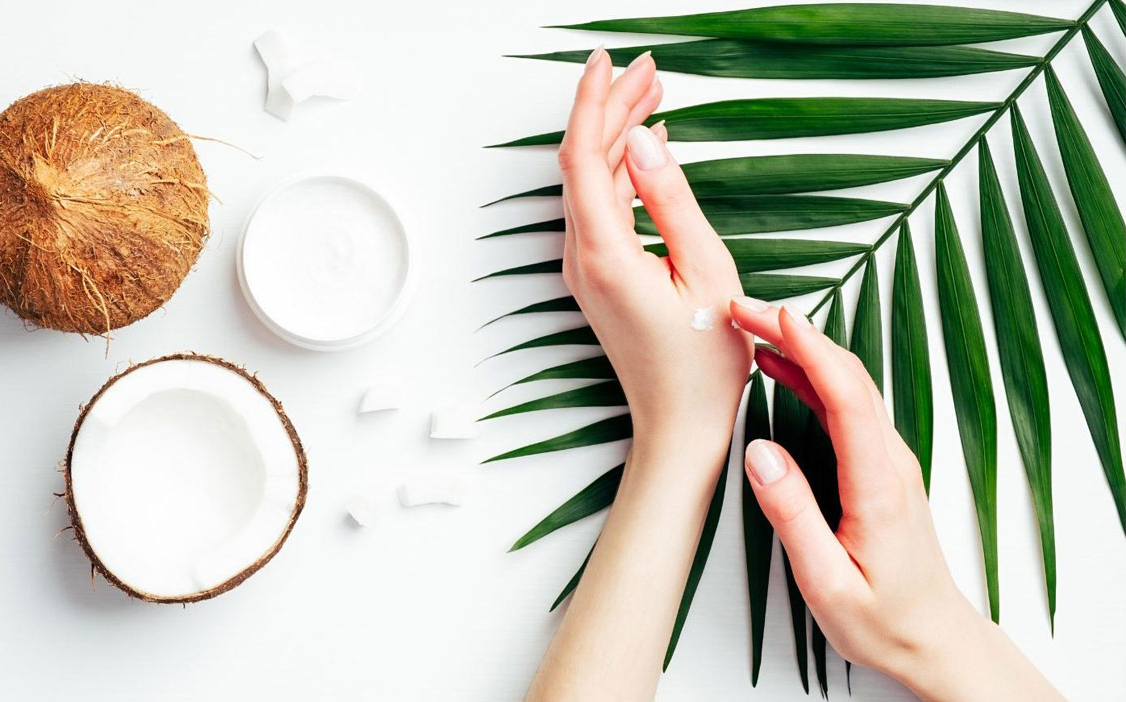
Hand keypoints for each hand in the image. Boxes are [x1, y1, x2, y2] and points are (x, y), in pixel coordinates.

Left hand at [559, 47, 752, 452]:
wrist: (680, 426)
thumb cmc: (703, 364)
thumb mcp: (705, 274)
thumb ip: (673, 203)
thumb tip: (648, 141)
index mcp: (605, 255)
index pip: (584, 158)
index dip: (593, 102)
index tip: (609, 60)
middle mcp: (583, 259)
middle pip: (584, 163)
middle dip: (611, 108)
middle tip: (647, 67)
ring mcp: (586, 269)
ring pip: (592, 184)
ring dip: (619, 137)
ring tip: (653, 92)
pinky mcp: (598, 277)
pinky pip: (603, 210)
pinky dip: (624, 174)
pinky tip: (648, 150)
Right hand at [730, 299, 1062, 701]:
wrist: (932, 639)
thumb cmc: (882, 619)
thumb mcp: (826, 582)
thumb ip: (794, 516)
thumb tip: (761, 453)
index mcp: (879, 485)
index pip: (848, 397)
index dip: (811, 350)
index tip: (775, 317)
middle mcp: (891, 462)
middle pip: (847, 375)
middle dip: (796, 332)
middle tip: (740, 309)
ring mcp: (889, 460)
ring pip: (848, 384)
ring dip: (802, 348)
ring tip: (751, 326)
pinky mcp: (879, 465)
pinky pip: (846, 404)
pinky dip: (811, 375)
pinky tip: (779, 368)